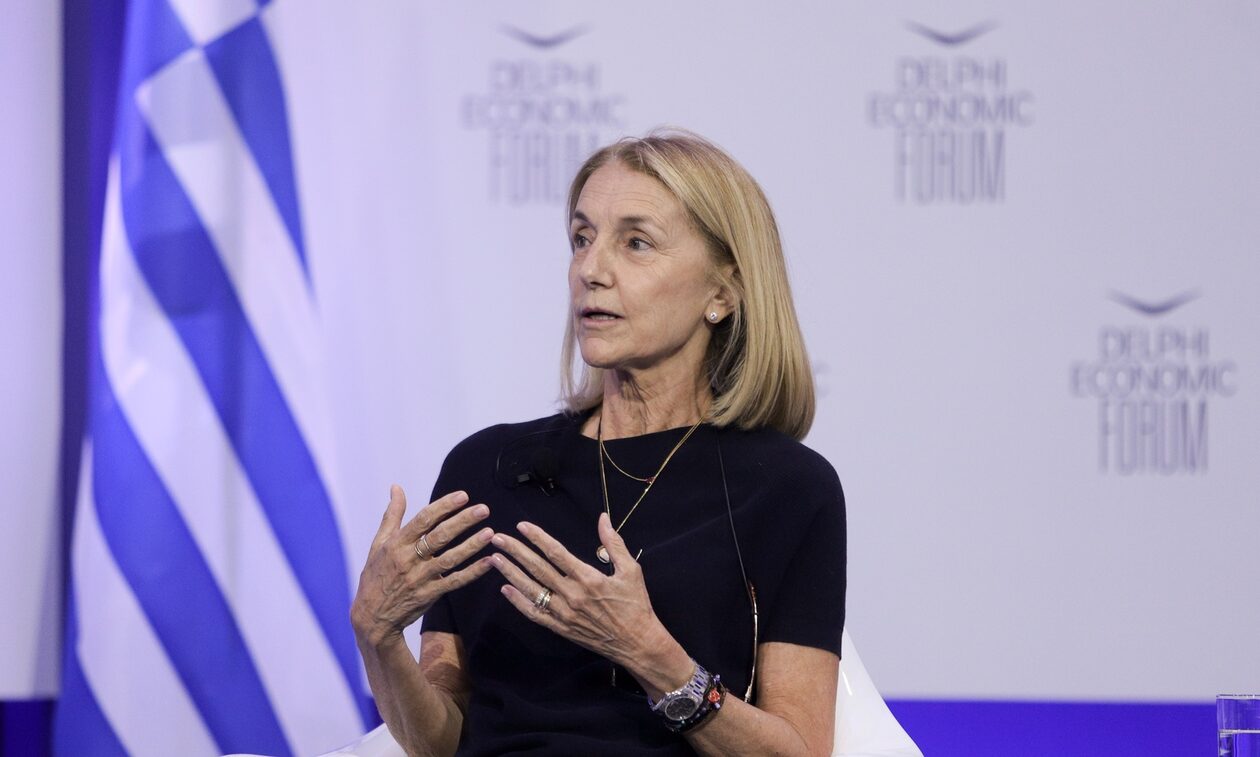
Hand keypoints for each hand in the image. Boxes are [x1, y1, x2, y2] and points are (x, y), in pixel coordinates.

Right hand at [351, 485, 493, 646]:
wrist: (372, 616)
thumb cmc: (376, 574)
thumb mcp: (378, 543)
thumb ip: (392, 515)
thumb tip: (396, 487)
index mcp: (396, 544)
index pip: (423, 520)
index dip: (444, 507)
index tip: (463, 496)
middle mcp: (409, 560)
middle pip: (439, 537)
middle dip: (462, 521)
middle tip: (483, 509)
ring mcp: (420, 578)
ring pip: (450, 559)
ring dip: (472, 546)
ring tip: (490, 532)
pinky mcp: (430, 595)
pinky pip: (455, 582)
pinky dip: (473, 572)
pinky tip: (489, 561)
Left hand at [489, 513, 664, 670]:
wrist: (636, 643)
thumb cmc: (635, 605)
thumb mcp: (631, 570)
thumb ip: (614, 543)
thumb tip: (603, 518)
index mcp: (588, 578)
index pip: (555, 552)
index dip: (537, 537)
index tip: (522, 526)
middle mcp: (572, 595)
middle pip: (537, 568)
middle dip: (515, 551)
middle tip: (497, 538)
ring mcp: (563, 613)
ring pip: (531, 590)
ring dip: (511, 573)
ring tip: (495, 559)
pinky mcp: (561, 628)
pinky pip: (534, 614)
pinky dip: (518, 602)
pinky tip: (505, 589)